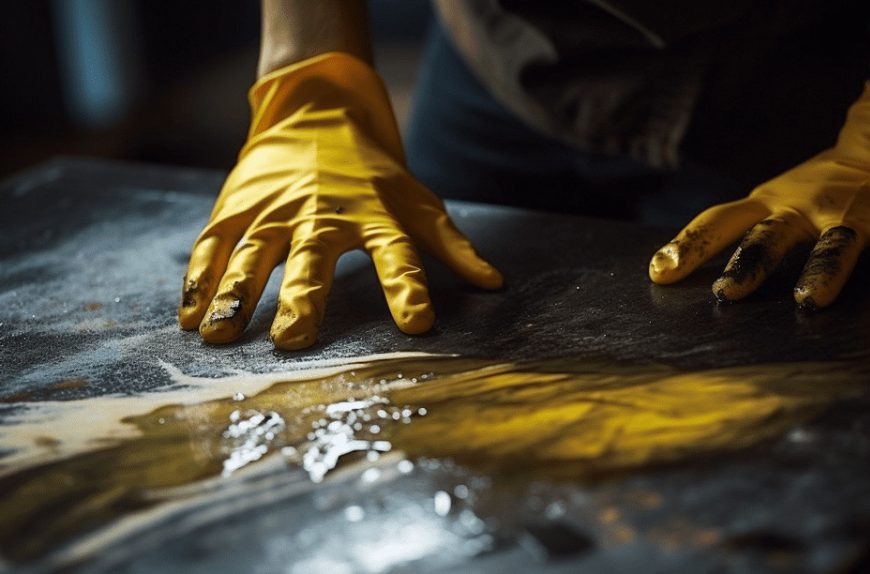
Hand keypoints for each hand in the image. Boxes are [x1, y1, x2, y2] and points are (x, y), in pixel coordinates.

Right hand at [179, 53, 501, 349]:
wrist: (319, 114)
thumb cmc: (375, 173)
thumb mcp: (419, 204)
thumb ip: (454, 247)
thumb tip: (497, 284)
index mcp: (373, 216)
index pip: (397, 255)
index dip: (409, 289)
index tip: (418, 324)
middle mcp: (321, 214)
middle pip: (313, 257)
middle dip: (303, 298)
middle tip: (294, 341)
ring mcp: (274, 210)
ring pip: (252, 254)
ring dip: (236, 293)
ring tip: (221, 335)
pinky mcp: (237, 207)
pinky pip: (214, 245)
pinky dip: (199, 280)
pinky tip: (190, 318)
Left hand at [649, 81, 869, 308]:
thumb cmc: (824, 186)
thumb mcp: (778, 197)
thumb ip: (736, 230)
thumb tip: (666, 270)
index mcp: (774, 203)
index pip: (722, 221)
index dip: (690, 245)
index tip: (662, 274)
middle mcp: (810, 209)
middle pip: (772, 235)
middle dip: (749, 263)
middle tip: (728, 293)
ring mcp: (859, 218)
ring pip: (837, 246)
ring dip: (822, 272)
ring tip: (808, 300)